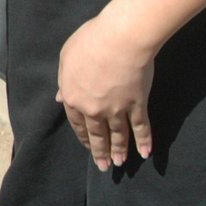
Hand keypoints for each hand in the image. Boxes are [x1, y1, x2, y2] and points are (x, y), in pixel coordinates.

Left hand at [56, 12, 155, 169]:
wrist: (119, 39)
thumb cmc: (90, 41)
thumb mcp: (66, 57)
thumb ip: (64, 80)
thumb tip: (61, 98)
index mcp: (73, 97)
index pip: (77, 123)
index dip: (83, 136)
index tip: (87, 145)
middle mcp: (93, 108)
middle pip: (97, 134)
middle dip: (100, 151)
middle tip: (103, 166)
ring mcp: (116, 109)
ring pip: (118, 135)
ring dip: (119, 151)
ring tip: (119, 164)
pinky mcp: (137, 104)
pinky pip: (141, 127)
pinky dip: (144, 141)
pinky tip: (145, 153)